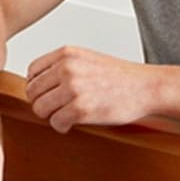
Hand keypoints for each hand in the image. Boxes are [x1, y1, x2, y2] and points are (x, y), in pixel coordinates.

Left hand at [24, 46, 159, 132]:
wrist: (147, 87)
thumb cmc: (120, 77)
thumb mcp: (87, 59)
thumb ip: (63, 67)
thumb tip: (36, 84)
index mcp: (67, 54)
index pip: (32, 71)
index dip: (37, 86)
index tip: (47, 94)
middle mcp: (67, 68)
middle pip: (33, 92)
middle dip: (43, 103)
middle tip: (57, 108)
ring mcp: (73, 88)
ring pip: (40, 109)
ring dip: (51, 116)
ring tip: (66, 115)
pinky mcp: (80, 109)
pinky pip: (55, 122)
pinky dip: (62, 126)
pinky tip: (72, 123)